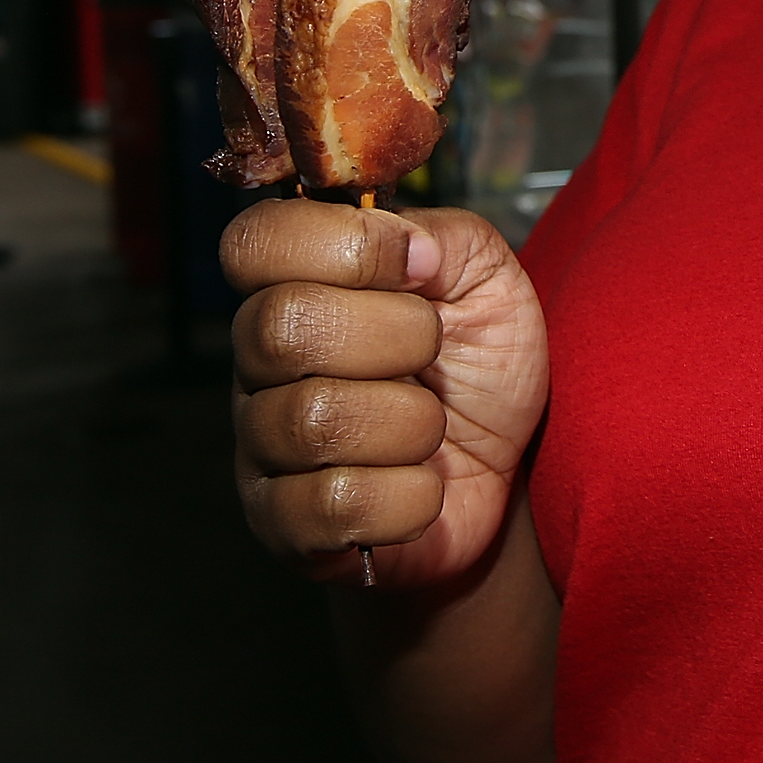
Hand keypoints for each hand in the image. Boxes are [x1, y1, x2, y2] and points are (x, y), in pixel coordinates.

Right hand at [223, 200, 547, 587]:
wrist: (507, 474)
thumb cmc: (480, 368)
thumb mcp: (487, 280)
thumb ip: (446, 238)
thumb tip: (405, 244)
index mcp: (296, 286)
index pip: (255, 242)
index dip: (343, 245)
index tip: (417, 269)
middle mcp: (260, 363)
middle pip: (282, 328)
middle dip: (397, 337)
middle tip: (433, 354)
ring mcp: (263, 447)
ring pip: (314, 421)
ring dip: (412, 424)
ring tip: (431, 427)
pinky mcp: (284, 524)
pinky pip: (335, 504)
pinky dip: (409, 497)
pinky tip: (419, 485)